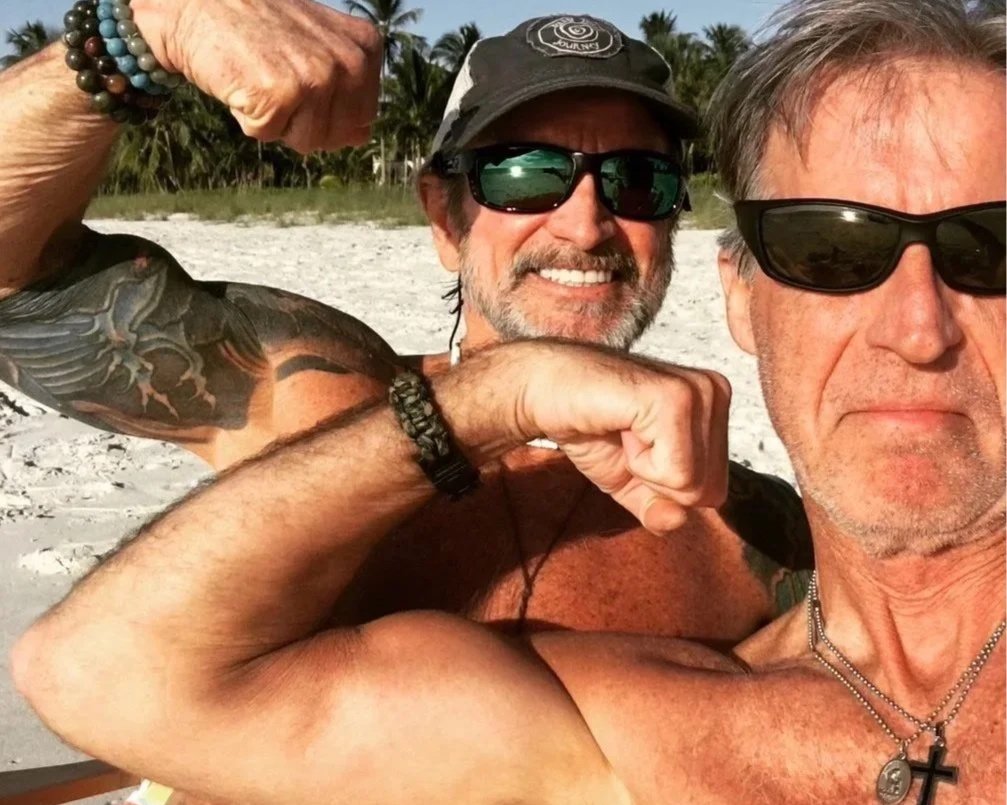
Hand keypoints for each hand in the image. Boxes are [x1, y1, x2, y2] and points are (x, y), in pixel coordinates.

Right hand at [131, 0, 381, 152]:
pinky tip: (243, 82)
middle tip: (279, 80)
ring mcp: (316, 78)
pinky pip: (269, 134)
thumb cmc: (258, 26)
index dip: (327, 113)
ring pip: (307, 141)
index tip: (301, 79)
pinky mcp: (280, 94)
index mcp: (365, 47)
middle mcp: (349, 62)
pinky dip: (249, 117)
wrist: (200, 2)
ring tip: (261, 78)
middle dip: (306, 122)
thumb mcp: (318, 46)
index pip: (363, 119)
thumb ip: (348, 88)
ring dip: (278, 121)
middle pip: (338, 136)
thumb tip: (361, 136)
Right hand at [512, 341, 730, 533]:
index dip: (663, 486)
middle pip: (708, 491)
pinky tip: (621, 426)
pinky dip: (638, 462)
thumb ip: (660, 508)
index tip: (635, 447)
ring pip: (692, 484)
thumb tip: (678, 521)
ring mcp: (698, 391)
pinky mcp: (674, 397)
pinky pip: (675, 472)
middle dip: (656, 480)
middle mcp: (715, 391)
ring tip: (624, 429)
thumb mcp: (632, 481)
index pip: (714, 491)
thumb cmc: (590, 428)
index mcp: (716, 407)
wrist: (544, 391)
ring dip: (644, 468)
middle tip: (626, 438)